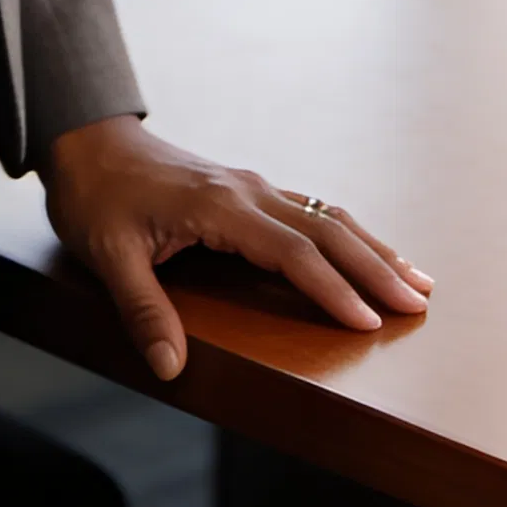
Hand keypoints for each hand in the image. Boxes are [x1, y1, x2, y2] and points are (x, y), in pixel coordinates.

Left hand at [45, 115, 433, 380]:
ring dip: (372, 247)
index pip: (291, 252)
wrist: (85, 140)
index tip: (369, 322)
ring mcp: (250, 185)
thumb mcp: (105, 255)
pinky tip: (368, 253)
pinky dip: (347, 234)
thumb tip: (171, 366)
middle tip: (420, 305)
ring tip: (419, 281)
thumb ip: (141, 308)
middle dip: (375, 268)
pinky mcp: (247, 189)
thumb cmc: (94, 197)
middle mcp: (245, 190)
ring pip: (326, 215)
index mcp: (219, 206)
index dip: (331, 289)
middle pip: (324, 229)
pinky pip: (310, 210)